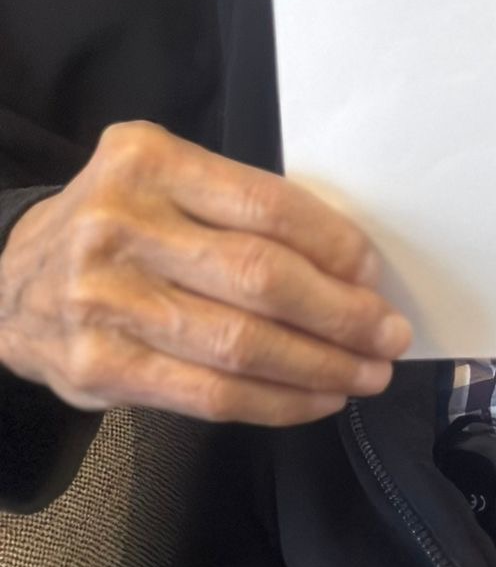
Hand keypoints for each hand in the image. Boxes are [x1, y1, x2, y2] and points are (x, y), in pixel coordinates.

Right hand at [0, 121, 410, 423]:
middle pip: (259, 278)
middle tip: (388, 333)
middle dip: (341, 313)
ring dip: (320, 366)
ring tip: (366, 373)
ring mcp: (105, 302)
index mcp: (148, 163)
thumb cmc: (116, 226)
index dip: (334, 244)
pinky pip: (209, 396)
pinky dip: (276, 403)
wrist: (7, 283)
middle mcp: (121, 226)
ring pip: (240, 345)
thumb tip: (348, 265)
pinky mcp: (99, 369)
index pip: (266, 205)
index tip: (372, 273)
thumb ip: (237, 207)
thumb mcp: (162, 181)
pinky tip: (315, 400)